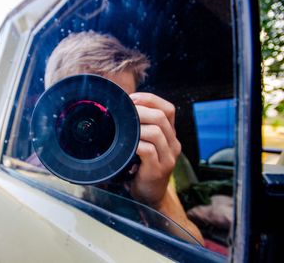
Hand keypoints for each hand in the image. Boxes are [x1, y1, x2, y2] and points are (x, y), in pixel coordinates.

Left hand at [128, 92, 180, 207]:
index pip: (168, 109)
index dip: (150, 100)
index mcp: (170, 135)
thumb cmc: (142, 168)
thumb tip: (121, 110)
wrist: (151, 196)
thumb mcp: (145, 145)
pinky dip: (136, 144)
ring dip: (137, 127)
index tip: (131, 99)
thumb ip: (140, 130)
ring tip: (124, 129)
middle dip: (140, 111)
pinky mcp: (159, 169)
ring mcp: (168, 157)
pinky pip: (148, 150)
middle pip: (161, 117)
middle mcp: (173, 144)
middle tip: (124, 113)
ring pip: (156, 132)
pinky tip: (127, 146)